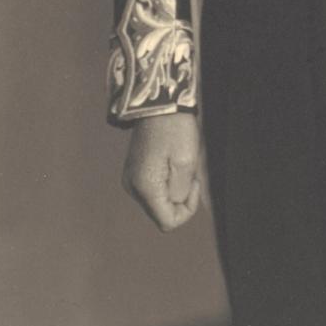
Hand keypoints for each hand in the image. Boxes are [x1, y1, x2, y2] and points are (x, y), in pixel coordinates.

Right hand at [122, 113, 202, 230]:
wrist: (159, 103)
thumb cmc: (175, 129)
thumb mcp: (186, 162)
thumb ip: (180, 192)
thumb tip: (176, 205)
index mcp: (145, 187)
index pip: (168, 222)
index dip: (187, 210)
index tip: (194, 184)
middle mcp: (132, 187)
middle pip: (162, 213)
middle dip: (180, 198)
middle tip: (188, 171)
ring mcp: (131, 180)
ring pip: (159, 202)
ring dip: (174, 189)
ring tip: (179, 164)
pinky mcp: (134, 172)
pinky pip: (154, 190)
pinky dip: (167, 182)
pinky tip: (171, 162)